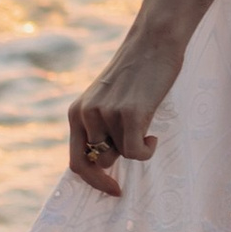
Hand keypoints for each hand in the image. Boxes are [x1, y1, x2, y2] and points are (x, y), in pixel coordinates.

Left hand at [68, 33, 180, 195]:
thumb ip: (101, 126)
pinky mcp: (130, 114)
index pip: (77, 162)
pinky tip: (153, 134)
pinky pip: (136, 153)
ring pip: (122, 155)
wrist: (154, 41)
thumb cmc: (137, 73)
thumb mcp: (107, 99)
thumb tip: (106, 163)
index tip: (114, 189)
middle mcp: (86, 115)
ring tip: (146, 122)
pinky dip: (147, 150)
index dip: (93, 181)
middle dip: (121, 155)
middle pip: (101, 162)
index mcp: (76, 112)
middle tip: (140, 143)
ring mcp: (107, 115)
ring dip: (136, 145)